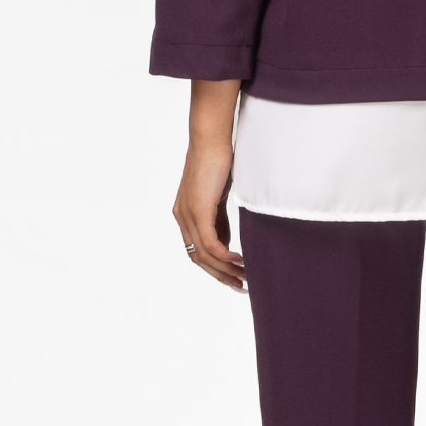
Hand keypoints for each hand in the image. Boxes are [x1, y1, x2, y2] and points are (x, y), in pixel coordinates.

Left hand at [172, 137, 245, 291]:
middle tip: (240, 287)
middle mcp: (182, 218)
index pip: (196, 251)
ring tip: (244, 277)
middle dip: (220, 275)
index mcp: (184, 215)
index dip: (214, 268)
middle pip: (198, 258)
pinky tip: (239, 260)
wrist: (210, 139)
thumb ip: (218, 220)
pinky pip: (210, 243)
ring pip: (205, 254)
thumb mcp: (218, 197)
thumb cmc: (217, 161)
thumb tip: (227, 242)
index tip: (233, 277)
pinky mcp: (198, 210)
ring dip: (226, 269)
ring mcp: (188, 215)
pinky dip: (225, 255)